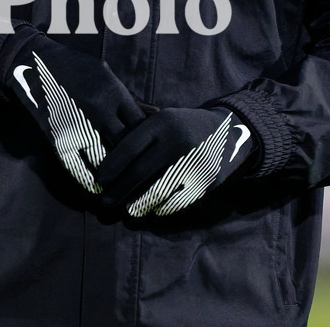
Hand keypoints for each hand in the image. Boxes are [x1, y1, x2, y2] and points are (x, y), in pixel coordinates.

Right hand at [0, 27, 143, 193]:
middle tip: (138, 176)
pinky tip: (96, 186)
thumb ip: (128, 97)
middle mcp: (99, 111)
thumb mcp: (106, 74)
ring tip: (121, 188)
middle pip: (125, 147)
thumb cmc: (77, 68)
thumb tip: (155, 114)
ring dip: (113, 175)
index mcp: (114, 93)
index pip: (140, 127)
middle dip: (132, 162)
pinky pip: (79, 168)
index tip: (148, 152)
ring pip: (104, 161)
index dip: (146, 142)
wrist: (36, 63)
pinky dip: (89, 180)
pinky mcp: (59, 138)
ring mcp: (79, 126)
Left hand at [95, 105, 255, 215]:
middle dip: (118, 190)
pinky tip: (152, 210)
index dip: (111, 166)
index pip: (128, 148)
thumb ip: (140, 133)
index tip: (99, 179)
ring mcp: (192, 163)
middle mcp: (176, 141)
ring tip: (126, 209)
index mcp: (163, 122)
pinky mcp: (205, 182)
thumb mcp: (164, 118)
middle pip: (139, 173)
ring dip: (137, 204)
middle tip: (105, 202)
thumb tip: (108, 161)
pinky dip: (161, 208)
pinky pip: (176, 201)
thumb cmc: (184, 126)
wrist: (230, 130)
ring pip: (156, 192)